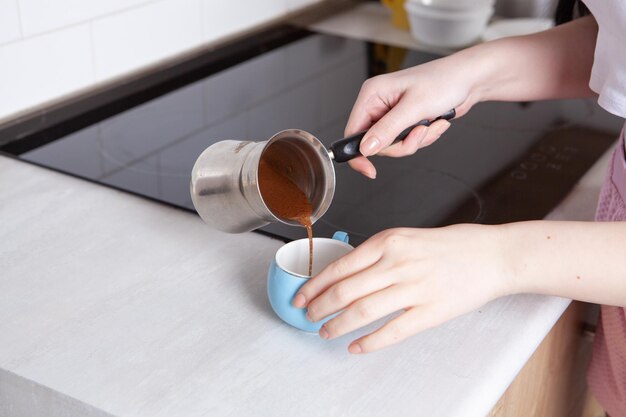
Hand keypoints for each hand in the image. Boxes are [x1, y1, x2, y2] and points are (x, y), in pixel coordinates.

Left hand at [292, 225, 510, 353]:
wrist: (492, 255)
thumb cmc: (451, 245)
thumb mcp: (407, 237)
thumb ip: (377, 253)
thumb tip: (346, 274)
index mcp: (389, 242)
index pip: (340, 267)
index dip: (315, 285)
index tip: (301, 296)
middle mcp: (397, 263)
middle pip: (345, 291)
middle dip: (319, 307)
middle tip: (308, 316)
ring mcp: (414, 288)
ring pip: (363, 312)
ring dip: (338, 325)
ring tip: (325, 332)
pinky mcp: (431, 312)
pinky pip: (392, 332)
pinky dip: (369, 342)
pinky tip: (356, 347)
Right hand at [346, 56, 480, 178]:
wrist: (469, 80)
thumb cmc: (444, 81)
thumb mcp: (413, 107)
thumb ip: (387, 129)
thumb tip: (366, 148)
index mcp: (372, 94)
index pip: (353, 131)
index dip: (359, 153)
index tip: (369, 170)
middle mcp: (378, 104)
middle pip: (375, 143)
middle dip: (401, 144)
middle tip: (419, 132)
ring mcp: (392, 114)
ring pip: (393, 146)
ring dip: (416, 141)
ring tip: (431, 124)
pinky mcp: (405, 122)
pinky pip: (407, 142)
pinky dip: (423, 138)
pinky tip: (435, 123)